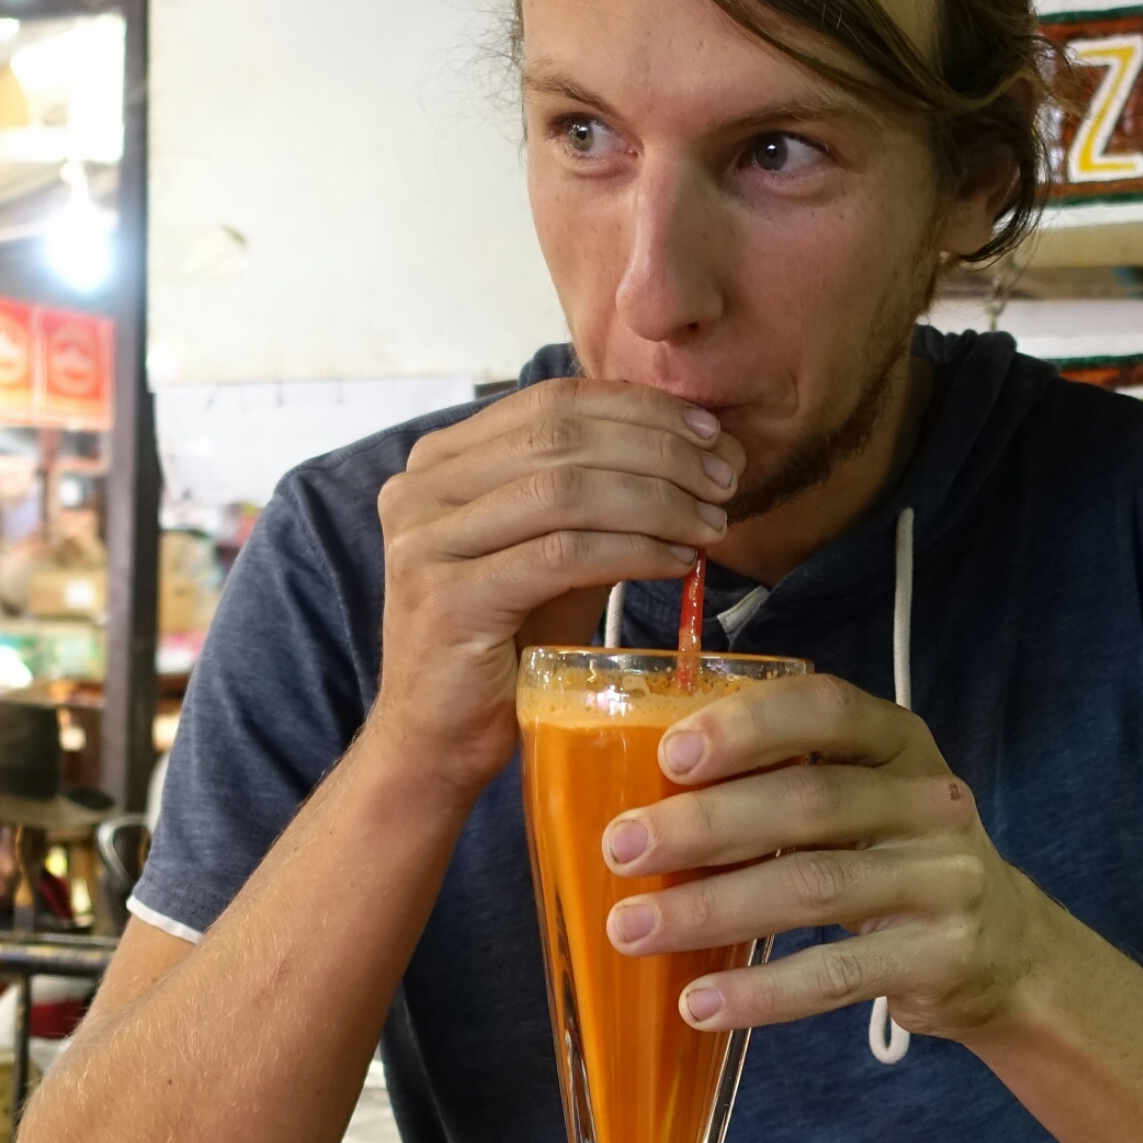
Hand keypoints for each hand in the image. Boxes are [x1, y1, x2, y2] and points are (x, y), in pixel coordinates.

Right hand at [366, 380, 744, 811]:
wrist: (438, 739)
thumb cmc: (507, 643)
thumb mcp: (558, 551)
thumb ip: (607, 497)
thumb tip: (709, 453)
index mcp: (439, 460)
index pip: (553, 402)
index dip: (640, 409)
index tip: (710, 433)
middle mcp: (419, 488)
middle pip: (561, 437)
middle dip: (659, 452)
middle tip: (723, 481)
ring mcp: (425, 542)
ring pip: (564, 491)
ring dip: (656, 501)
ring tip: (711, 524)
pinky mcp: (449, 599)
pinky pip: (562, 554)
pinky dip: (633, 551)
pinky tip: (677, 562)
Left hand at [599, 672, 1048, 1042]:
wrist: (1007, 951)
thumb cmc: (896, 859)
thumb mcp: (863, 799)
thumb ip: (782, 784)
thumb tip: (644, 798)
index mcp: (898, 742)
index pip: (827, 710)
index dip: (748, 726)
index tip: (671, 755)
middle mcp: (928, 800)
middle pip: (809, 802)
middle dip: (704, 824)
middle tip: (620, 848)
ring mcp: (943, 879)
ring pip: (814, 887)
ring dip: (712, 908)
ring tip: (633, 929)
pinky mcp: (941, 956)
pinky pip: (837, 974)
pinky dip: (762, 992)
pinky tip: (700, 1004)